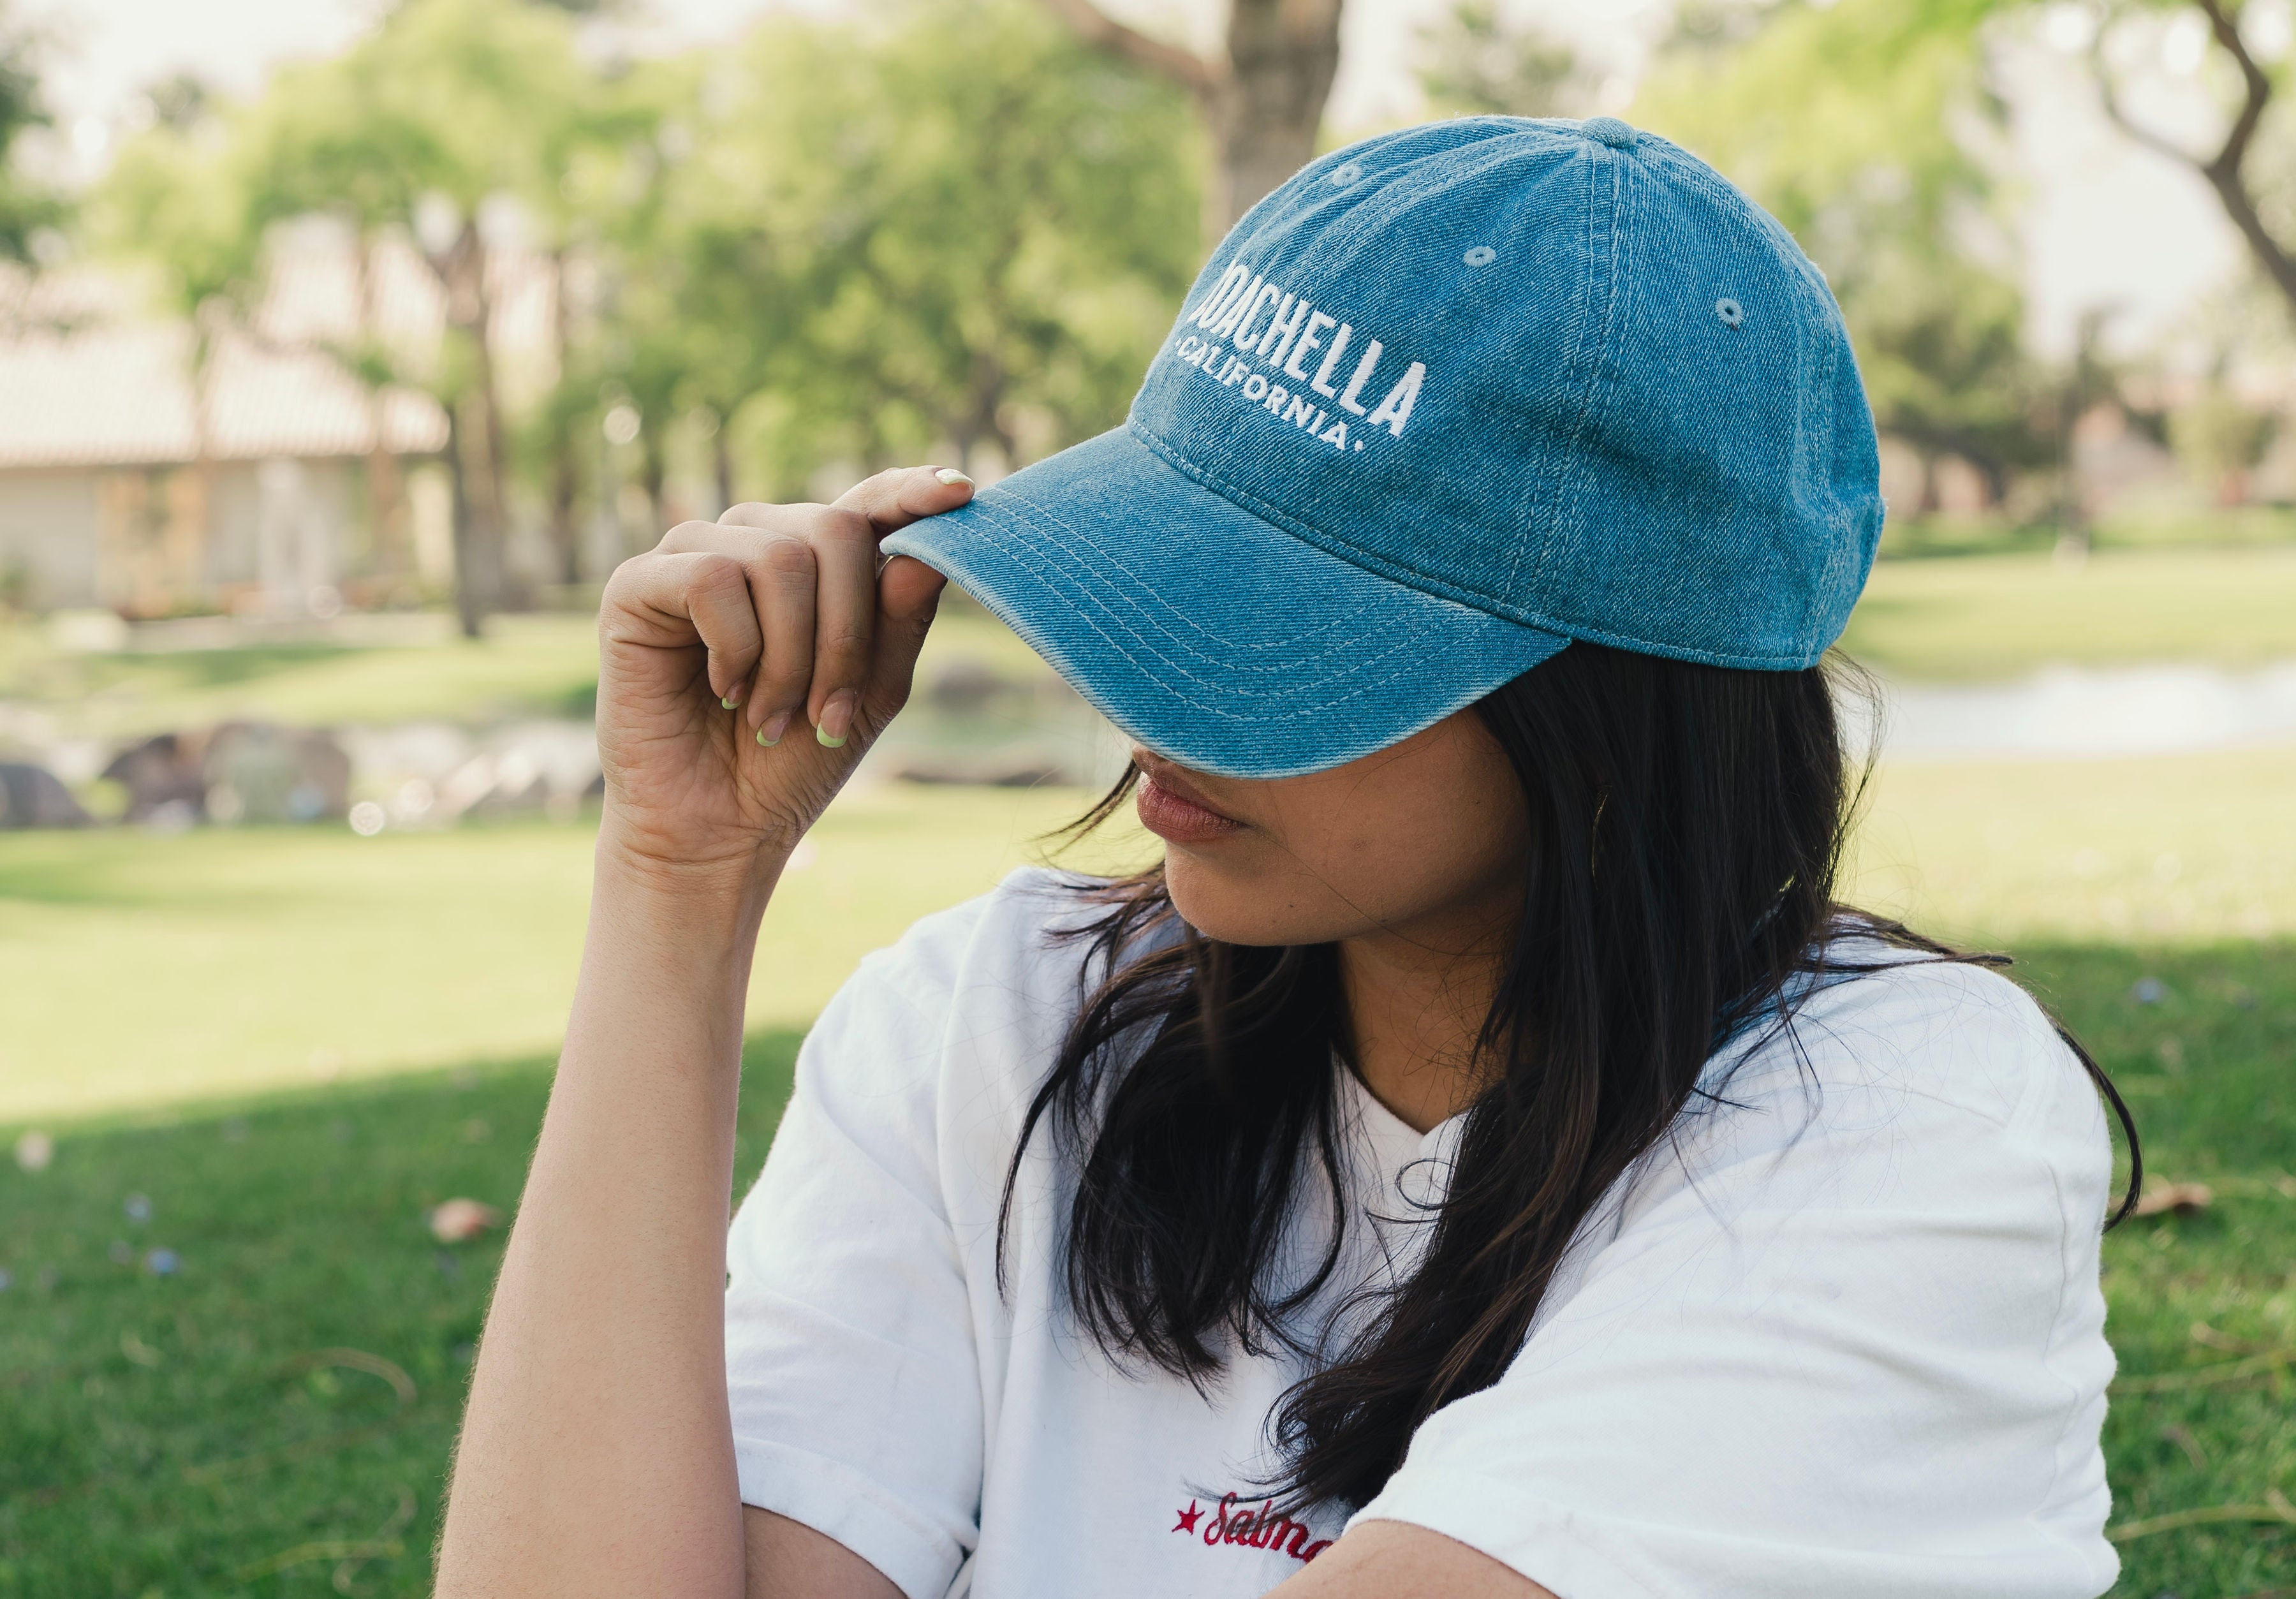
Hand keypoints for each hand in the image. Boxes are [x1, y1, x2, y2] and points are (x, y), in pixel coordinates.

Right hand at [592, 465, 968, 883]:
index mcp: (813, 561)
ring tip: (769, 715)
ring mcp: (692, 555)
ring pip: (778, 557)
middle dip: (846, 634)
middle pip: (834, 531)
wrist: (721, 827)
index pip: (866, 501)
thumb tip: (927, 554)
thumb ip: (899, 621)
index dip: (910, 491)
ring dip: (790, 657)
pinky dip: (735, 648)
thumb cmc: (794, 760)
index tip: (960, 492)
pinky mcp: (637, 583)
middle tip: (825, 713)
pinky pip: (713, 578)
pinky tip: (723, 690)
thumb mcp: (870, 692)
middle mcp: (753, 540)